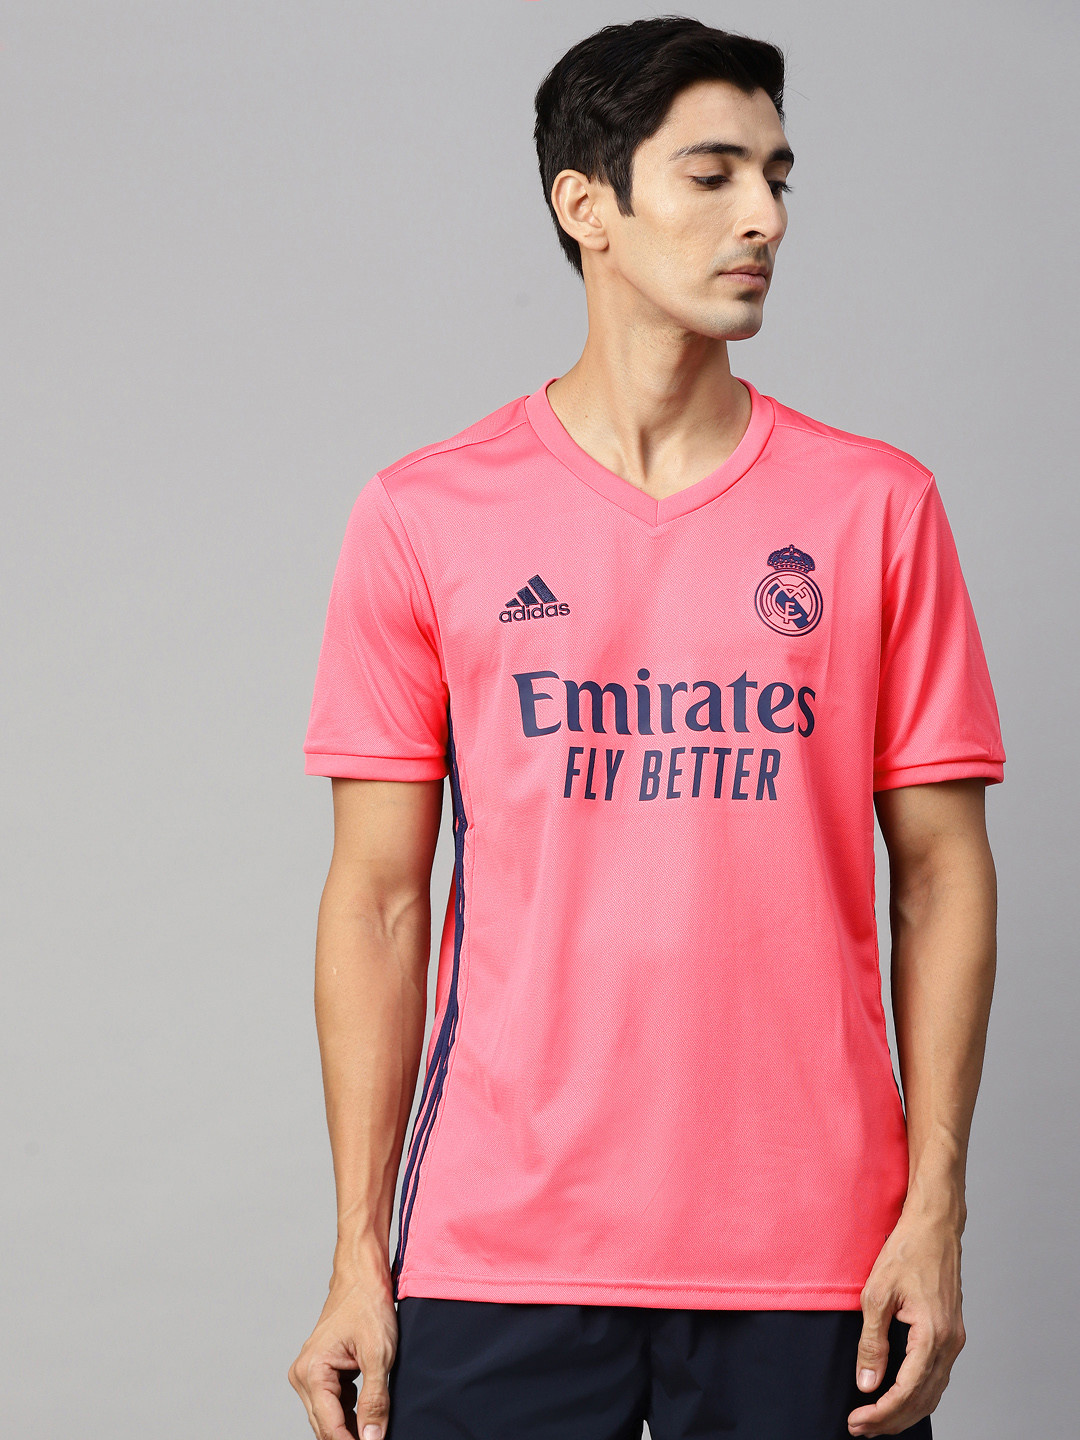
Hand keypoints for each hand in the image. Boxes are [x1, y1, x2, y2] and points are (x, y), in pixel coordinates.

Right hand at [289, 1269, 398, 1439]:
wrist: (363, 1277)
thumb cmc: (368, 1306)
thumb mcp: (379, 1355)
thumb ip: (375, 1400)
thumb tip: (371, 1438)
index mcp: (312, 1371)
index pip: (329, 1426)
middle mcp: (303, 1375)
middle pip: (325, 1425)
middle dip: (349, 1436)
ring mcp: (310, 1374)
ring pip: (328, 1417)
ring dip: (350, 1426)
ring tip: (374, 1427)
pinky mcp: (320, 1373)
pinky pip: (333, 1404)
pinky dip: (350, 1412)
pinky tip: (367, 1409)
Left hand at [847, 1208, 966, 1435]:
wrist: (934, 1226)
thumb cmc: (906, 1251)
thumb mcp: (877, 1294)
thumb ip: (872, 1342)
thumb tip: (867, 1383)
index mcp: (933, 1335)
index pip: (906, 1391)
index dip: (881, 1412)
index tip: (857, 1421)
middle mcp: (950, 1343)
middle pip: (922, 1400)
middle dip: (891, 1420)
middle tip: (860, 1429)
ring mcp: (954, 1340)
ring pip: (932, 1393)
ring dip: (904, 1411)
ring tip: (875, 1421)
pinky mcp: (952, 1334)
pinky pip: (937, 1377)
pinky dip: (917, 1395)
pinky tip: (899, 1398)